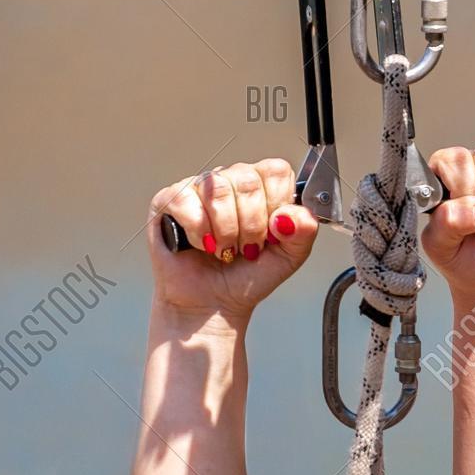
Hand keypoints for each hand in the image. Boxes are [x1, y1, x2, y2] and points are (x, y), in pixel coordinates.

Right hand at [146, 158, 319, 321]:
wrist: (213, 304)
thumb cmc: (246, 276)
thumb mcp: (289, 256)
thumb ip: (304, 231)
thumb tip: (292, 215)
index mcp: (261, 185)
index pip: (276, 170)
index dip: (276, 204)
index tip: (272, 232)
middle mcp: (230, 179)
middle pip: (247, 180)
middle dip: (251, 225)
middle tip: (246, 247)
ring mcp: (198, 186)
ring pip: (217, 188)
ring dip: (225, 231)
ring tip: (224, 249)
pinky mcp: (169, 199)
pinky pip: (186, 201)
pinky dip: (198, 232)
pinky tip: (201, 244)